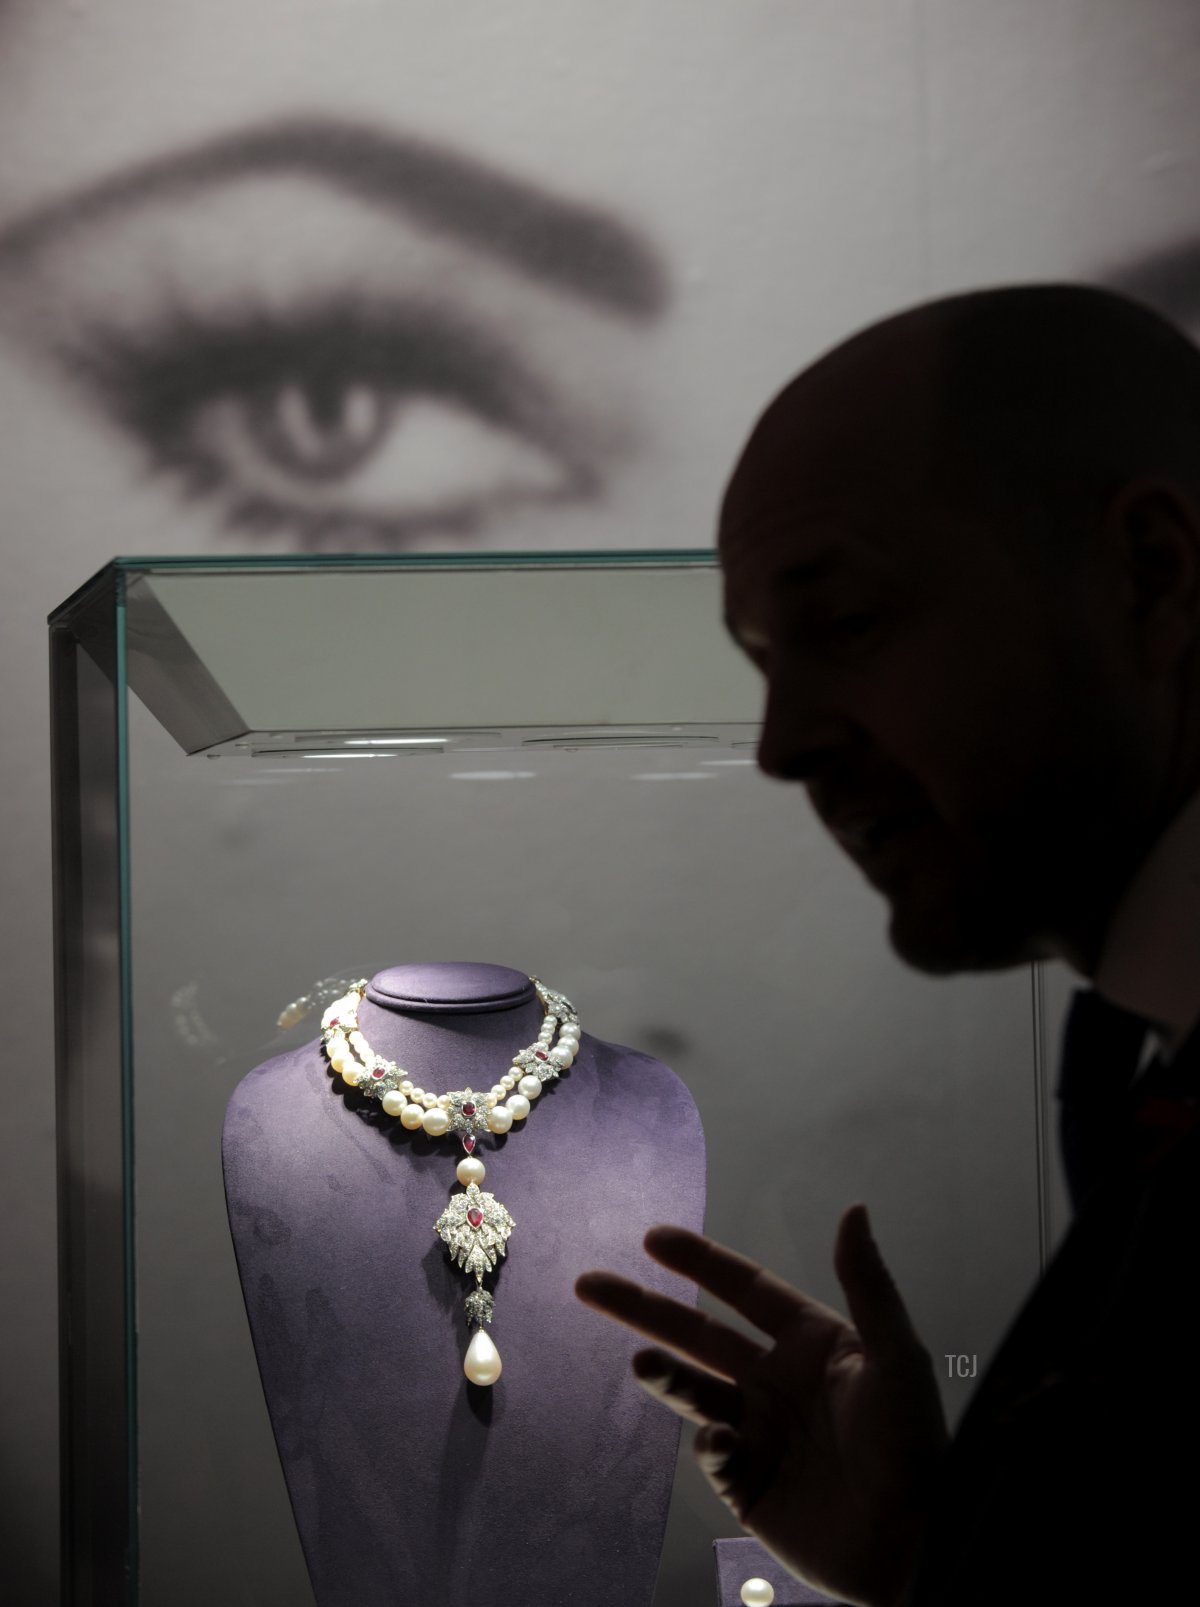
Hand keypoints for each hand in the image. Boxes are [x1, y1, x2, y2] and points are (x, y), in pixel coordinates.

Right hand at [574, 1205, 947, 1606]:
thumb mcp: (897, 1359)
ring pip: (694, 1392)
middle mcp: (778, 1381)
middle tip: (591, 1285)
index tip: (653, 1238)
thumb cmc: (917, 1448)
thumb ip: (869, 1285)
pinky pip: (713, 1455)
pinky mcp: (749, 1484)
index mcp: (811, 1343)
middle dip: (645, 1308)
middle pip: (698, 1334)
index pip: (745, 1290)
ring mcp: (760, 1433)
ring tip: (640, 1363)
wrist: (916, 1549)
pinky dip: (709, 1445)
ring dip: (664, 1375)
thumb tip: (855, 1210)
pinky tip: (723, 1442)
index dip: (700, 1262)